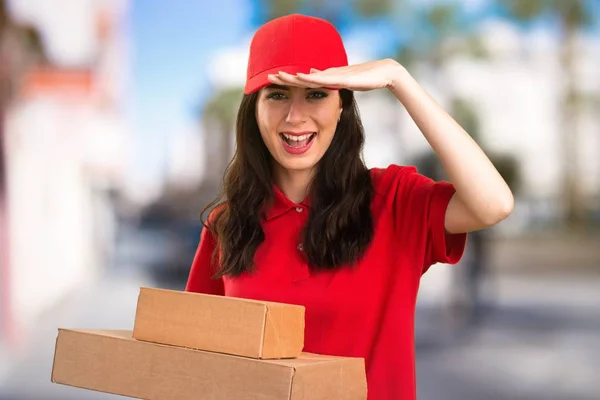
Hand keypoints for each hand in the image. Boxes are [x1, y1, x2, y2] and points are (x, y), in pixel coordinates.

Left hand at [267, 58, 402, 91]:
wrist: (384, 73)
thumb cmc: (365, 78)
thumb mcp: (341, 82)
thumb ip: (327, 80)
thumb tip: (311, 75)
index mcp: (325, 78)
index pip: (302, 81)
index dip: (287, 80)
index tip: (272, 80)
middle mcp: (327, 75)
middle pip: (301, 77)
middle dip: (284, 77)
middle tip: (267, 77)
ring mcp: (334, 76)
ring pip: (309, 77)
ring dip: (293, 77)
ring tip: (278, 76)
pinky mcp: (342, 78)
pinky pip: (324, 79)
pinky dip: (311, 78)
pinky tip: (301, 77)